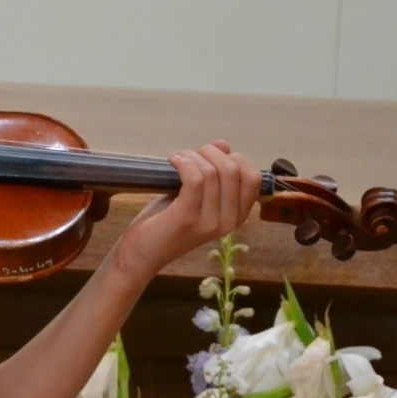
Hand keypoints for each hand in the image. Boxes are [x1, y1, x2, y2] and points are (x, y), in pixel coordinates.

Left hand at [115, 141, 262, 280]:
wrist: (143, 252)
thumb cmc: (168, 222)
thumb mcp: (195, 196)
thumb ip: (213, 173)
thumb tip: (223, 144)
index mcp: (237, 216)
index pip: (253, 178)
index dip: (235, 159)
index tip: (211, 156)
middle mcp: (229, 222)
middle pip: (233, 170)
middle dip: (211, 152)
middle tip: (190, 154)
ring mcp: (210, 222)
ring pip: (213, 172)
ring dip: (192, 156)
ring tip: (177, 158)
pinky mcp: (187, 219)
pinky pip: (194, 179)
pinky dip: (183, 162)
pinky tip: (172, 160)